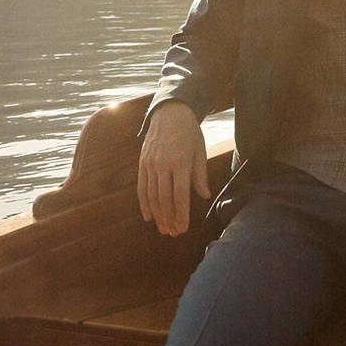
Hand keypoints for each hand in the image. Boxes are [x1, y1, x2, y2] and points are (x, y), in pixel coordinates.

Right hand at [137, 100, 210, 236]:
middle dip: (169, 219)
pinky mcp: (142, 163)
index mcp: (180, 163)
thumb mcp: (200, 151)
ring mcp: (150, 164)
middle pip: (164, 199)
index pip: (180, 196)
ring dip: (157, 215)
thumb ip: (200, 175)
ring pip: (152, 196)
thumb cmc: (189, 132)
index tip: (183, 229)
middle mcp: (163, 165)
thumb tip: (204, 195)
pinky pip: (141, 187)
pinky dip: (144, 203)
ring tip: (163, 229)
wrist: (170, 112)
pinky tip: (148, 216)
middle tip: (173, 233)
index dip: (181, 215)